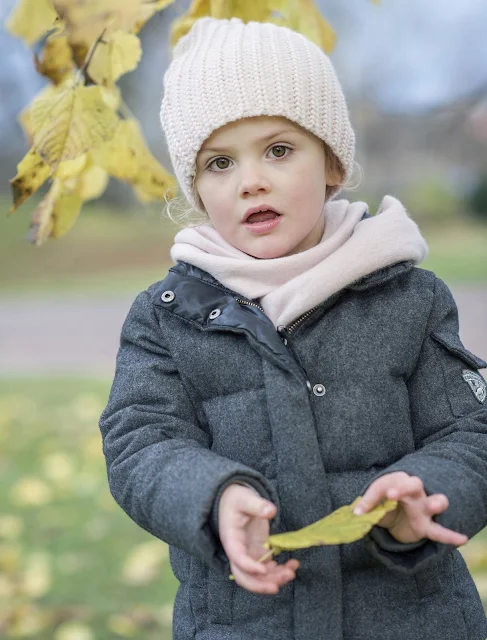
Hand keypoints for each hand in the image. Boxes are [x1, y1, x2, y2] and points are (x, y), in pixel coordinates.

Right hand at [218, 484, 298, 593]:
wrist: (233, 500)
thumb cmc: (236, 499)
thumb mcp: (244, 498)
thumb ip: (257, 505)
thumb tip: (271, 511)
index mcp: (231, 539)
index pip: (237, 558)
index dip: (249, 567)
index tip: (264, 569)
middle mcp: (238, 552)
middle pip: (244, 576)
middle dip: (261, 584)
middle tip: (280, 582)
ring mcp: (249, 554)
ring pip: (257, 577)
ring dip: (274, 579)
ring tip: (291, 572)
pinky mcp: (258, 553)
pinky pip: (267, 569)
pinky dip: (279, 571)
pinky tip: (292, 565)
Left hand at [353, 472, 467, 545]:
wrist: (398, 514)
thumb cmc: (385, 503)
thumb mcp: (373, 504)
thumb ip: (366, 506)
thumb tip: (356, 514)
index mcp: (396, 482)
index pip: (383, 485)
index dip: (370, 498)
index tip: (359, 511)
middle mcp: (413, 492)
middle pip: (413, 484)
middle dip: (404, 488)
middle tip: (391, 495)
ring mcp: (423, 508)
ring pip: (434, 501)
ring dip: (435, 502)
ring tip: (435, 505)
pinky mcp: (427, 526)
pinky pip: (440, 531)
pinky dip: (450, 535)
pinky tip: (462, 539)